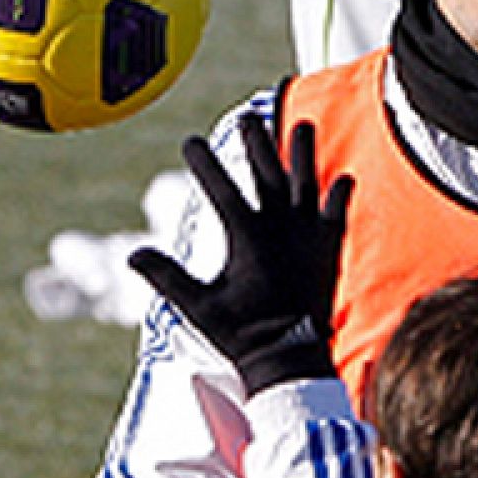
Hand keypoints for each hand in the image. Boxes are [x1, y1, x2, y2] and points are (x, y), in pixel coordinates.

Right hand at [130, 115, 351, 396]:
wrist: (291, 361)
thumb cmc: (242, 335)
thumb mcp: (198, 306)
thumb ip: (167, 277)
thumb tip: (132, 254)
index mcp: (247, 237)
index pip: (221, 189)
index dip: (204, 163)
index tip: (189, 140)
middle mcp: (280, 229)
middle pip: (267, 174)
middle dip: (257, 143)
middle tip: (248, 116)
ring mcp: (307, 238)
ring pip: (306, 185)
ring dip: (304, 155)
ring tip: (304, 125)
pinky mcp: (328, 252)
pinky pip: (336, 217)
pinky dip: (339, 198)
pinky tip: (344, 178)